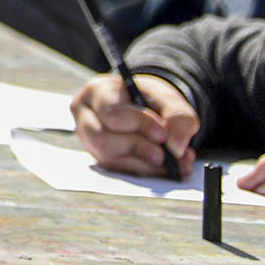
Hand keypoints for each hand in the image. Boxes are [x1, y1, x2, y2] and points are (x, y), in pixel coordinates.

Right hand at [70, 70, 199, 177]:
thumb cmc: (149, 98)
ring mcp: (90, 141)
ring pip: (108, 159)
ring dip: (143, 164)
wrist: (144, 107)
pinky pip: (118, 170)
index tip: (163, 135)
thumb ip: (178, 116)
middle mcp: (86, 117)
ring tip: (173, 164)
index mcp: (97, 92)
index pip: (112, 113)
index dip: (139, 125)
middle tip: (165, 156)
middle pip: (102, 139)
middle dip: (137, 149)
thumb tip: (176, 147)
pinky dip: (145, 171)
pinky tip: (166, 169)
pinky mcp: (99, 158)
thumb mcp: (167, 98)